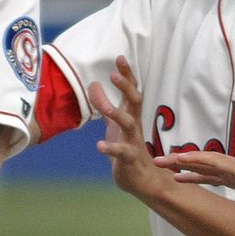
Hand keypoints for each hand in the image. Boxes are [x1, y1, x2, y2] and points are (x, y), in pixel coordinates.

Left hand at [89, 56, 162, 198]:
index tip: (120, 57)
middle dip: (126, 87)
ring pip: (129, 124)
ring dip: (117, 114)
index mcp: (131, 114)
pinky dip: (111, 148)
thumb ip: (105, 103)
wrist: (141, 178)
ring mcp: (133, 141)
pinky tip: (100, 145)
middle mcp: (134, 124)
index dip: (127, 74)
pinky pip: (122, 152)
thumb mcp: (114, 123)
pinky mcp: (129, 159)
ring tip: (105, 107)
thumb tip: (93, 83)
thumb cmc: (127, 146)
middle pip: (135, 101)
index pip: (131, 90)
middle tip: (114, 75)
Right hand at [154, 145, 234, 235]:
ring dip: (184, 165)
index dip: (194, 160)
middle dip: (181, 160)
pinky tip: (182, 178)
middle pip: (204, 160)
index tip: (174, 158)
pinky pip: (211, 174)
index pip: (215, 162)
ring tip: (163, 167)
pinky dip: (195, 174)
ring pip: (205, 165)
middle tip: (157, 160)